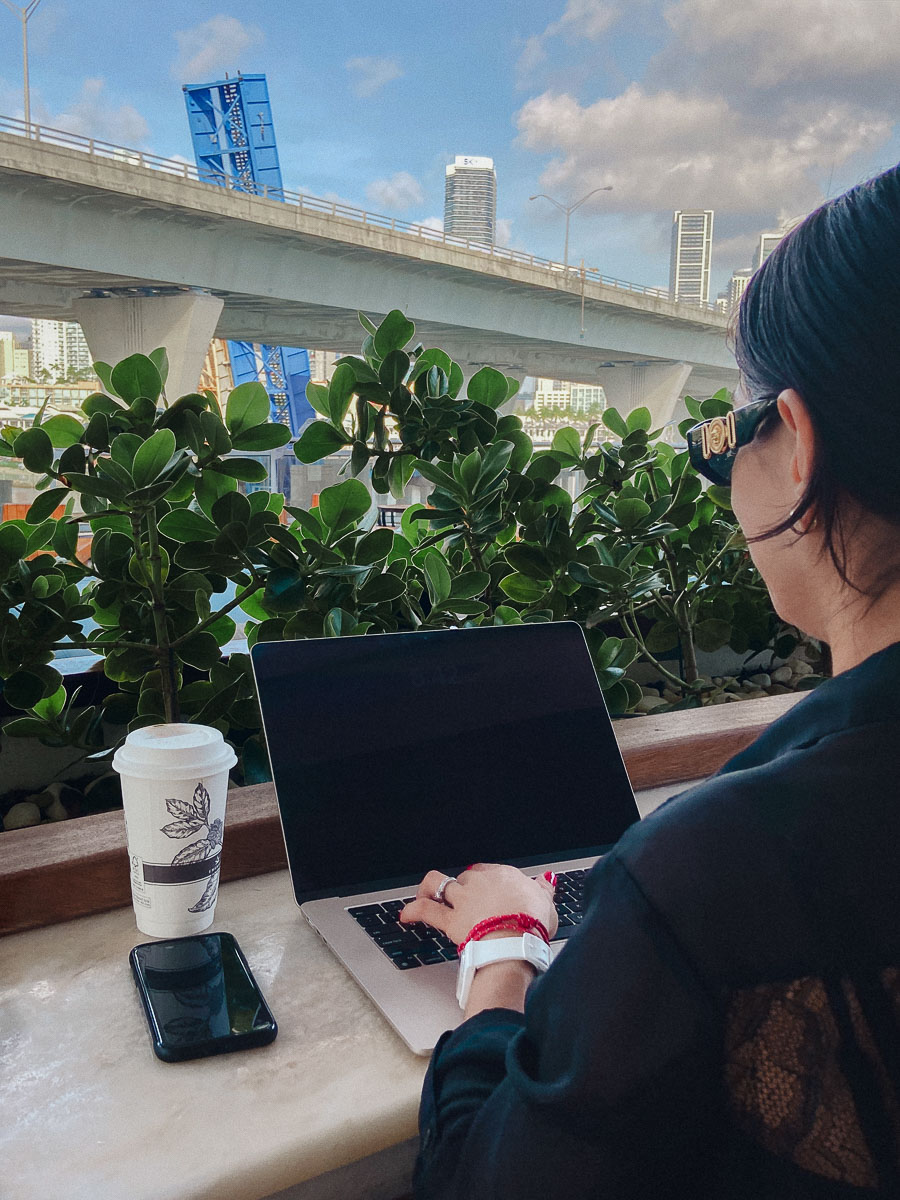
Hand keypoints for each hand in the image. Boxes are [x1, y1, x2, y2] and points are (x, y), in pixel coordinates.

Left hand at [400, 862, 558, 945]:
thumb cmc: (533, 924)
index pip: (487, 870)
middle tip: (461, 901)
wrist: (517, 941)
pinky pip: (426, 910)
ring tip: (424, 895)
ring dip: (430, 889)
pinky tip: (406, 915)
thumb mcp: (546, 904)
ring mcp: (463, 900)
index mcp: (504, 876)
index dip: (483, 879)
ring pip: (439, 885)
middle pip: (463, 878)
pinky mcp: (451, 920)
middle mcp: (480, 883)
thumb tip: (546, 881)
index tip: (484, 889)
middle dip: (461, 888)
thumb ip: (543, 891)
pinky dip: (413, 911)